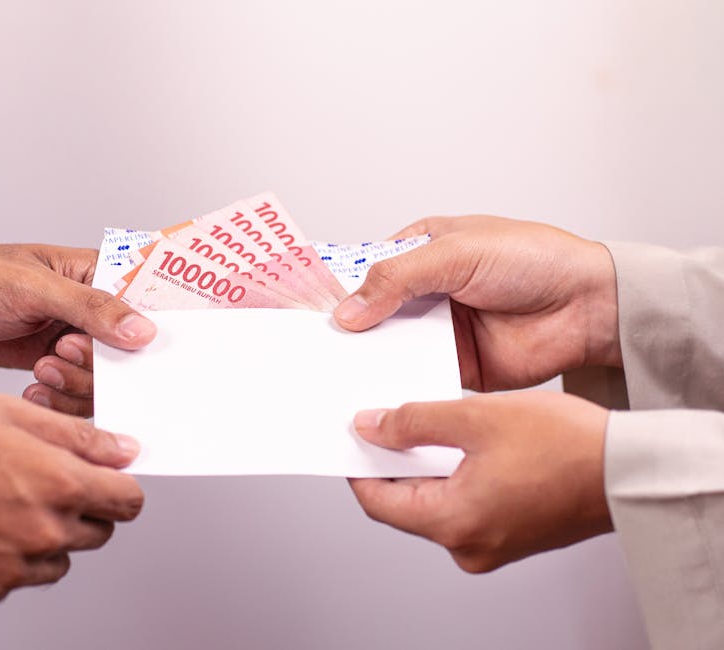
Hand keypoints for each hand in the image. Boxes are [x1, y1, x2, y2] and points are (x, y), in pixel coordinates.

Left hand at [0, 234, 155, 414]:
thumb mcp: (33, 287)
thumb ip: (91, 308)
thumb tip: (143, 330)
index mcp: (101, 274)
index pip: (149, 304)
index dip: (150, 331)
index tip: (134, 351)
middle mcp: (96, 311)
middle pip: (131, 353)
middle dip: (98, 364)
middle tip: (61, 351)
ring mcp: (78, 342)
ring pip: (106, 382)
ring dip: (76, 386)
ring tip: (42, 369)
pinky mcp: (58, 368)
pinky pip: (79, 399)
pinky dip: (59, 402)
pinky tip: (35, 391)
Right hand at [0, 391, 142, 609]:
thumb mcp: (11, 414)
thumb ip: (78, 436)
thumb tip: (124, 449)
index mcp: (60, 485)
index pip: (128, 501)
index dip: (121, 488)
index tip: (107, 481)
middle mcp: (45, 534)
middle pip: (98, 531)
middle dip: (83, 509)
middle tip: (43, 485)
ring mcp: (14, 569)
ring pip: (59, 559)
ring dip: (47, 537)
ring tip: (1, 505)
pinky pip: (17, 579)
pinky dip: (7, 559)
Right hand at [334, 216, 621, 390]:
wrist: (588, 305)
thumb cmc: (533, 260)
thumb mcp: (455, 254)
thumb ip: (397, 279)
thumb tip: (347, 312)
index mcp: (420, 251)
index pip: (363, 270)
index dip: (332, 290)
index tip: (300, 312)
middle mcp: (425, 293)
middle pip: (369, 315)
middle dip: (344, 333)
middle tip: (309, 352)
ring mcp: (438, 331)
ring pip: (388, 349)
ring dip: (366, 362)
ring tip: (328, 379)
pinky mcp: (454, 366)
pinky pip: (415, 378)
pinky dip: (396, 387)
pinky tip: (372, 397)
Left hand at [349, 392, 611, 571]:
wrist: (631, 470)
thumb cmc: (566, 445)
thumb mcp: (475, 416)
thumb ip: (414, 421)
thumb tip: (369, 427)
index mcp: (453, 523)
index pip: (378, 501)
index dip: (359, 465)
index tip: (352, 436)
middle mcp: (468, 546)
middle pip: (406, 503)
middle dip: (394, 461)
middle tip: (388, 420)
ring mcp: (492, 545)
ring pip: (436, 502)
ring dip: (427, 466)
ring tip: (427, 424)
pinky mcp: (511, 535)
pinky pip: (465, 506)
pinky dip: (455, 475)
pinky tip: (462, 443)